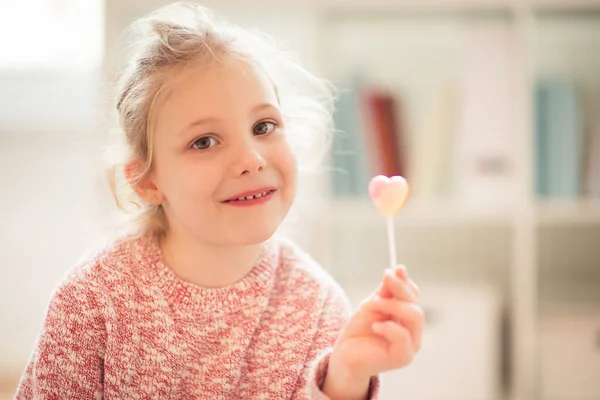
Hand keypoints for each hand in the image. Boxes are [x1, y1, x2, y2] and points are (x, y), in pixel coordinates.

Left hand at [323, 265, 423, 398]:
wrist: (345, 353)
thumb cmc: (359, 330)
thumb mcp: (373, 304)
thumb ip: (387, 291)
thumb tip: (400, 269)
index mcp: (407, 318)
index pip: (414, 297)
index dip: (404, 283)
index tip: (391, 271)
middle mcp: (413, 332)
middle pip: (416, 306)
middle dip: (400, 290)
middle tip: (385, 279)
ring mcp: (410, 346)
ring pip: (414, 317)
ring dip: (392, 305)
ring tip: (373, 305)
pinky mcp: (403, 357)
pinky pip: (403, 337)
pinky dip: (389, 327)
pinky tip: (375, 325)